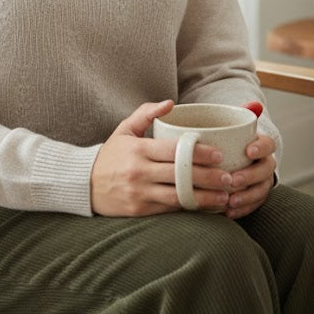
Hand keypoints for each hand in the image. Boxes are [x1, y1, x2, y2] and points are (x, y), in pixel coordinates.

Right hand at [90, 100, 234, 216]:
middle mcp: (139, 172)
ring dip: (204, 198)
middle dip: (209, 177)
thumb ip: (146, 113)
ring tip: (224, 197)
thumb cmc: (110, 155)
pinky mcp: (139, 210)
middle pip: (181, 175)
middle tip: (230, 177)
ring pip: (178, 196)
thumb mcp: (124, 129)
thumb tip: (171, 103)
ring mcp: (139, 193)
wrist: (84, 184)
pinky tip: (205, 207)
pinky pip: (169, 210)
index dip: (200, 154)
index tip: (220, 154)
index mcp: (139, 150)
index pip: (175, 151)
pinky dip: (188, 208)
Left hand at [221, 134, 276, 219]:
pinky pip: (255, 204)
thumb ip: (213, 137)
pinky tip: (229, 212)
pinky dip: (242, 209)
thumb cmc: (226, 147)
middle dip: (250, 175)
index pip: (267, 144)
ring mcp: (263, 180)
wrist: (235, 162)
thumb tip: (189, 135)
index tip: (248, 151)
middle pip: (265, 168)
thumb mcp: (223, 138)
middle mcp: (264, 162)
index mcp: (259, 145)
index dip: (261, 148)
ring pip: (262, 189)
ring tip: (231, 201)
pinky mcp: (258, 196)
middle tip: (233, 180)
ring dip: (247, 196)